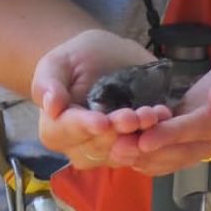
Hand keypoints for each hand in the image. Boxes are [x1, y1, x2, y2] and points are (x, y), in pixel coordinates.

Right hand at [32, 29, 173, 168]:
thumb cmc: (79, 57)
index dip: (83, 127)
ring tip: (153, 115)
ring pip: (121, 153)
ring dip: (139, 137)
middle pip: (95, 147)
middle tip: (135, 115)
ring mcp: (106, 151)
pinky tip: (162, 116)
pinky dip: (154, 136)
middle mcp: (78, 146)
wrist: (108, 58)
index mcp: (55, 127)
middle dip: (117, 132)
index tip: (102, 122)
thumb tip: (50, 106)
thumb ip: (48, 81)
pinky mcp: (131, 148)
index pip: (64, 133)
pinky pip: (142, 150)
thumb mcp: (60, 60)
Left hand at [126, 21, 210, 177]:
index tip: (147, 138)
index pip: (207, 130)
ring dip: (150, 155)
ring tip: (116, 152)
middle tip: (118, 150)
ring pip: (182, 152)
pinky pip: (180, 141)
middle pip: (189, 149)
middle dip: (153, 151)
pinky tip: (129, 146)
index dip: (176, 135)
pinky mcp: (205, 123)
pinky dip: (156, 146)